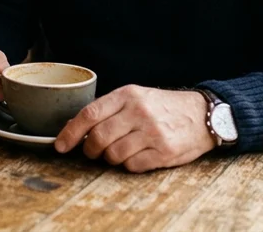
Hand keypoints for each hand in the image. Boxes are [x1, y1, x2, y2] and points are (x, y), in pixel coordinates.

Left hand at [54, 85, 213, 172]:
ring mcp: (152, 133)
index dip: (70, 132)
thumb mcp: (136, 97)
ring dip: (110, 158)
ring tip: (120, 151)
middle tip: (93, 151)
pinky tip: (137, 155)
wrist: (201, 114)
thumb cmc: (163, 107)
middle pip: (98, 138)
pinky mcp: (164, 151)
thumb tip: (75, 128)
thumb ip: (109, 109)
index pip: (90, 114)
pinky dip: (129, 165)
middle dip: (90, 150)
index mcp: (128, 95)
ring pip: (113, 155)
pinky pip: (132, 166)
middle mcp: (139, 112)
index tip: (60, 145)